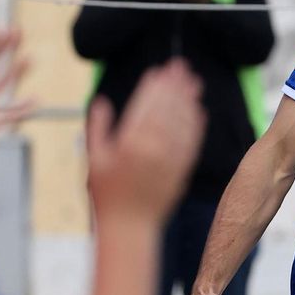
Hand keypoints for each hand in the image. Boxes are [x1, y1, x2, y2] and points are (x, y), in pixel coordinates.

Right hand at [86, 59, 204, 224]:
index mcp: (129, 144)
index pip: (145, 107)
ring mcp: (170, 160)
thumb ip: (99, 129)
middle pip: (167, 110)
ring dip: (188, 100)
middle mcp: (153, 149)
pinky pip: (192, 142)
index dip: (153, 87)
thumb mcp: (95, 160)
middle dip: (174, 86)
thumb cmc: (107, 195)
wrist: (130, 227)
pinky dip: (195, 125)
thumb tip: (103, 102)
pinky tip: (198, 111)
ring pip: (182, 123)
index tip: (159, 71)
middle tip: (181, 66)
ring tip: (193, 82)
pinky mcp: (182, 170)